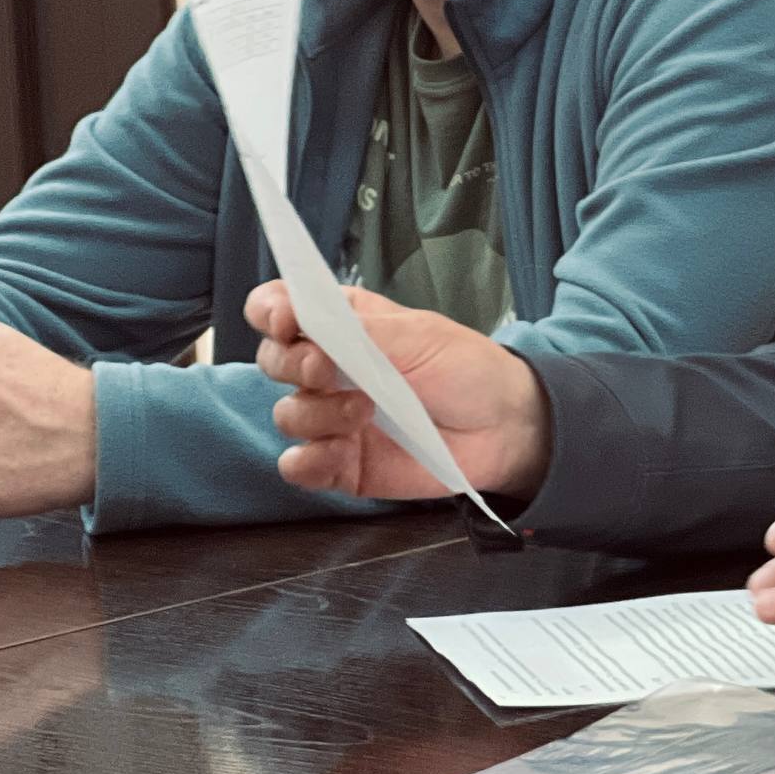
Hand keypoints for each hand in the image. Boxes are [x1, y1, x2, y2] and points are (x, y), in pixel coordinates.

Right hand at [248, 280, 548, 502]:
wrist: (503, 427)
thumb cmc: (465, 368)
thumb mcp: (419, 336)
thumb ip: (361, 331)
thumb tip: (305, 319)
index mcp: (342, 325)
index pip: (279, 308)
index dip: (270, 311)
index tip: (285, 320)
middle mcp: (328, 369)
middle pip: (273, 360)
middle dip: (291, 364)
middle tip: (327, 369)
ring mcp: (331, 417)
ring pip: (286, 414)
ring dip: (317, 414)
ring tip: (366, 412)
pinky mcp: (340, 462)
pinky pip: (297, 465)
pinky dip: (310, 460)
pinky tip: (342, 452)